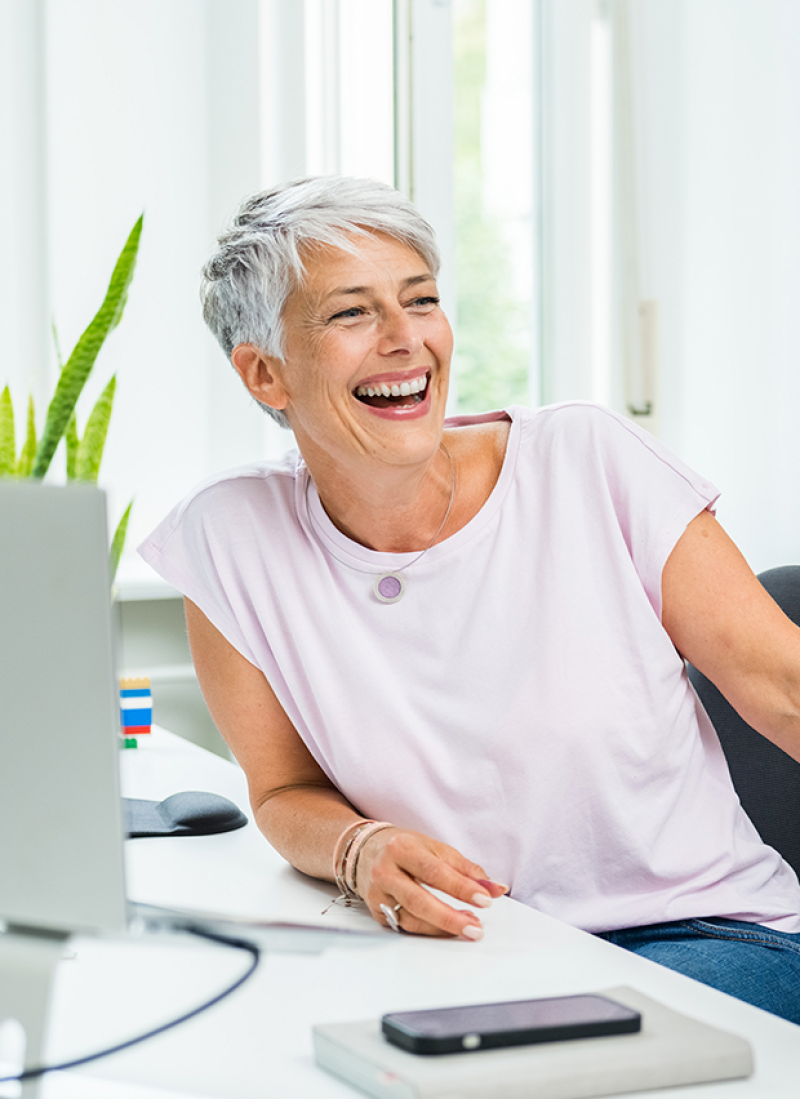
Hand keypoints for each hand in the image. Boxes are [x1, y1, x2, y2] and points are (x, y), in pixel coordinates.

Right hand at [354, 827, 507, 938]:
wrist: (363, 850)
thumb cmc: (403, 847)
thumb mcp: (433, 847)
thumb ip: (465, 868)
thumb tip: (495, 888)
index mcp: (402, 849)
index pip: (434, 872)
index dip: (461, 887)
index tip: (485, 899)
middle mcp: (386, 871)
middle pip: (419, 900)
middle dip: (450, 917)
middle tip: (476, 927)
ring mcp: (378, 894)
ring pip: (411, 919)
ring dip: (443, 927)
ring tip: (468, 927)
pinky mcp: (376, 911)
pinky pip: (405, 926)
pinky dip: (428, 930)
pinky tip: (446, 928)